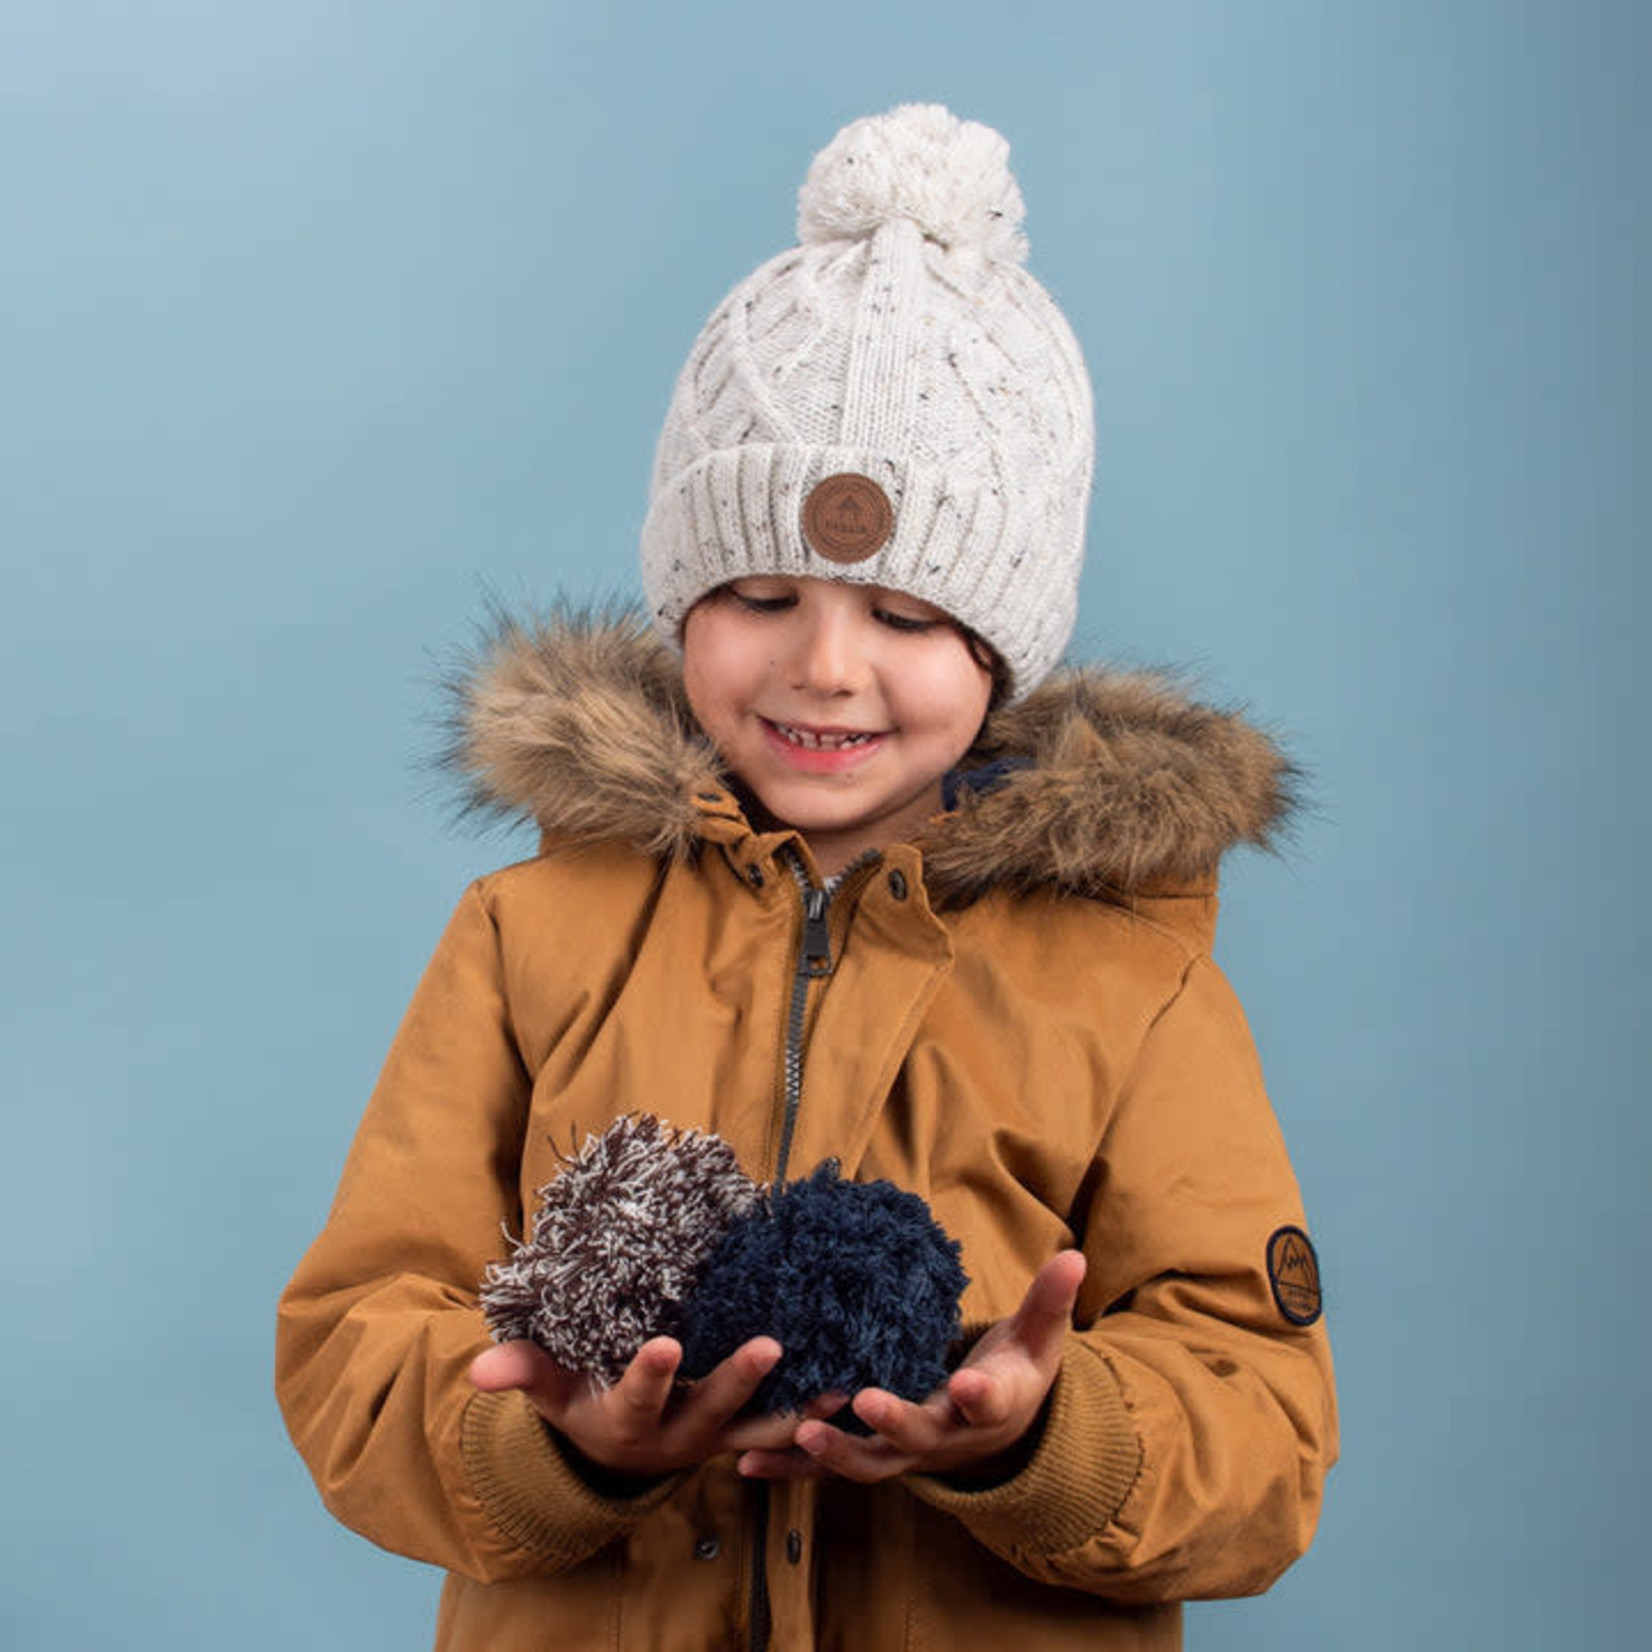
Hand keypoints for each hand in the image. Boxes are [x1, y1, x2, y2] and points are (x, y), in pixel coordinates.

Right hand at [469, 1334, 808, 1478]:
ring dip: (797, 1411)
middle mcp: (676, 1436)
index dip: (651, 1375)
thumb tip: (479, 1369)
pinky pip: (783, 1430)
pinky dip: (813, 1414)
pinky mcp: (744, 1434)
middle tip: (769, 1345)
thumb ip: (524, 1370)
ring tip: (836, 1388)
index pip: (638, 1397)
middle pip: (711, 1411)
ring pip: (761, 1430)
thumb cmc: (581, 1400)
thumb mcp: (550, 1390)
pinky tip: (847, 1389)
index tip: (667, 1344)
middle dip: (739, 1380)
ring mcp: (716, 1439)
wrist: (617, 1452)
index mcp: (627, 1421)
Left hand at [735, 1249, 1085, 1484]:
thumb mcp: (1039, 1336)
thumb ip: (1050, 1299)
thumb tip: (1075, 1256)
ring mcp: (906, 1453)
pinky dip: (791, 1469)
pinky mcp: (873, 1456)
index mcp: (991, 1404)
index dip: (981, 1393)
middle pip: (920, 1436)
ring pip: (870, 1462)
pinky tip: (747, 1463)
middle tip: (864, 1401)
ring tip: (799, 1435)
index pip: (990, 1400)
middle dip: (893, 1421)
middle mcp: (947, 1436)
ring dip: (834, 1452)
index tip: (969, 1382)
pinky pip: (830, 1469)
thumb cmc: (1015, 1370)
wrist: (998, 1429)